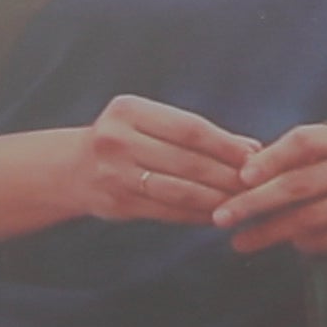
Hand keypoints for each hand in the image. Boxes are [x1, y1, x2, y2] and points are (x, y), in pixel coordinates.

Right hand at [60, 92, 259, 229]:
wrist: (70, 168)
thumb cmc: (123, 139)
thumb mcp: (149, 122)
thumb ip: (195, 133)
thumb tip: (252, 150)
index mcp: (129, 111)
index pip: (189, 129)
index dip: (225, 144)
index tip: (253, 156)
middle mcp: (117, 141)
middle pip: (186, 161)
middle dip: (226, 175)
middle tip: (255, 185)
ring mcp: (114, 175)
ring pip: (178, 191)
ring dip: (214, 199)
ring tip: (240, 202)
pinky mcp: (117, 204)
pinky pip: (166, 212)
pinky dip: (194, 215)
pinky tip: (214, 215)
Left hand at [214, 122, 326, 260]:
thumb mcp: (317, 150)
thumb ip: (283, 158)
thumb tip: (238, 175)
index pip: (302, 143)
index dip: (271, 158)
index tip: (242, 175)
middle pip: (298, 184)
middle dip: (255, 202)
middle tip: (222, 216)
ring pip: (309, 217)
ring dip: (270, 231)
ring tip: (238, 242)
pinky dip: (303, 243)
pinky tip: (285, 244)